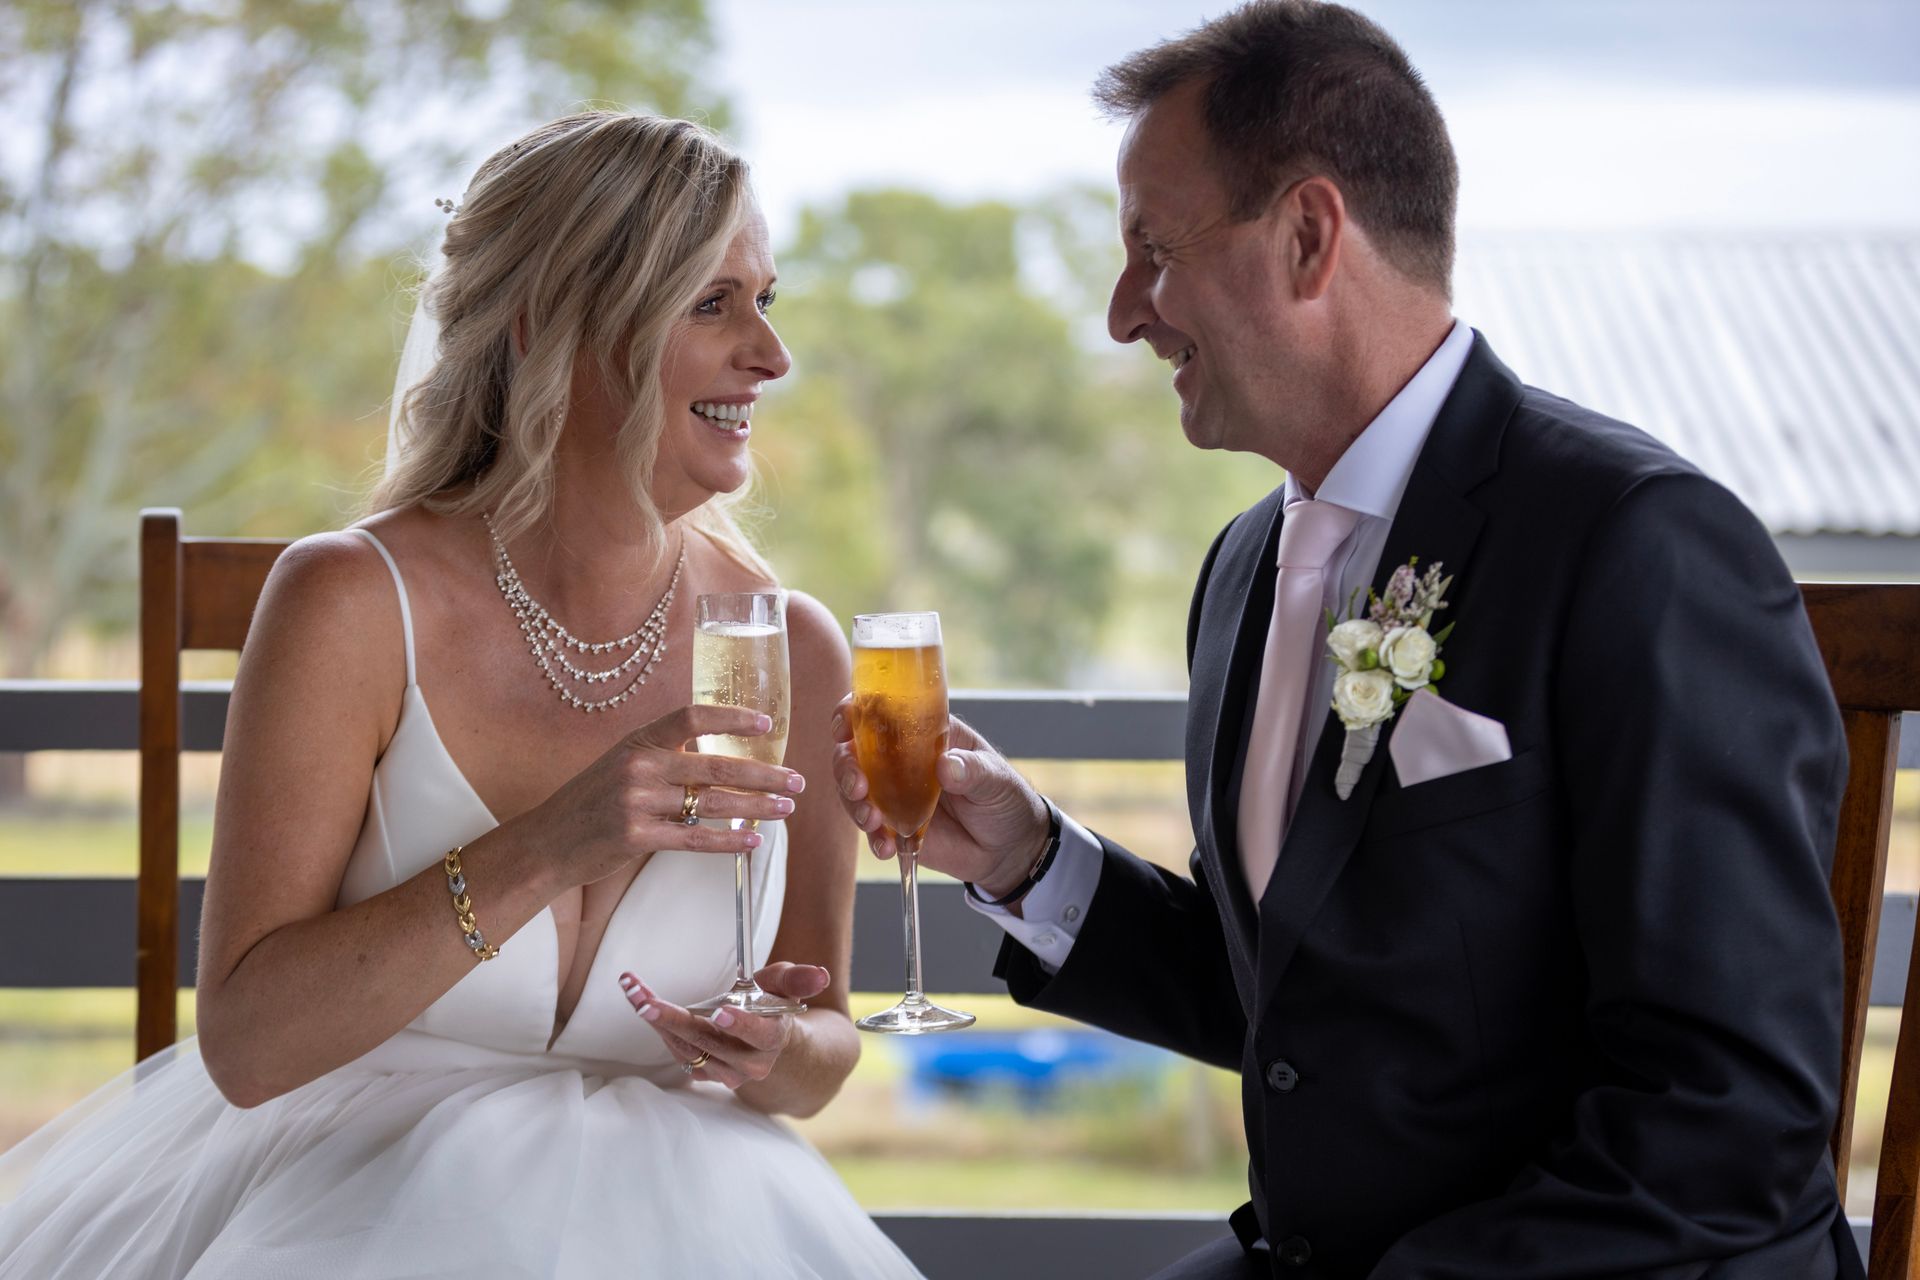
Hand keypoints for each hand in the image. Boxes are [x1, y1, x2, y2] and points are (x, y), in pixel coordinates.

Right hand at [517, 704, 806, 885]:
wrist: (548, 842)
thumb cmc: (593, 802)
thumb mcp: (622, 764)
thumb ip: (665, 757)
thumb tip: (722, 761)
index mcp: (638, 741)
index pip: (691, 717)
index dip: (732, 717)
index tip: (767, 724)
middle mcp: (638, 766)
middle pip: (715, 765)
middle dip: (764, 773)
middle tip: (796, 780)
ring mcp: (636, 803)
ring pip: (711, 803)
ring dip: (756, 807)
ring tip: (786, 808)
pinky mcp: (635, 838)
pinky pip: (694, 838)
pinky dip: (728, 841)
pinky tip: (752, 841)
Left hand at [617, 965, 830, 1087]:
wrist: (775, 1052)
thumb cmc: (776, 1009)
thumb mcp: (788, 988)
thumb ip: (798, 979)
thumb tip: (820, 974)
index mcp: (775, 1038)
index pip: (761, 1034)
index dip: (742, 1025)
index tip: (722, 1013)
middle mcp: (750, 1063)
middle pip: (708, 1041)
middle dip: (673, 1019)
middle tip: (644, 1001)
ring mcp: (725, 1073)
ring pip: (686, 1048)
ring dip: (656, 1019)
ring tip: (632, 990)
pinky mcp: (705, 1073)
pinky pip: (678, 1052)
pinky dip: (658, 1027)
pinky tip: (640, 1000)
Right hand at [828, 698, 1048, 897]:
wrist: (1010, 848)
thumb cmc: (1006, 799)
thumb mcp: (997, 779)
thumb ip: (974, 771)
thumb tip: (946, 766)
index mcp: (925, 733)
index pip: (880, 712)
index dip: (853, 714)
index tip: (844, 728)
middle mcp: (902, 760)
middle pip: (855, 752)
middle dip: (846, 766)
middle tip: (858, 787)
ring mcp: (895, 794)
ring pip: (856, 790)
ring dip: (854, 804)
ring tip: (872, 822)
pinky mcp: (895, 826)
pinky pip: (872, 829)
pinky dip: (873, 839)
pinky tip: (887, 848)